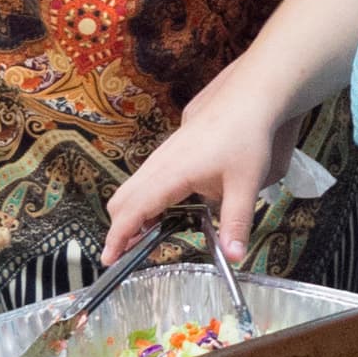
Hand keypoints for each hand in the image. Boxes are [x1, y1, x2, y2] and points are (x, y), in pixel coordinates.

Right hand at [103, 73, 292, 264]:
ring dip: (130, 215)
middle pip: (122, 200)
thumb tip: (234, 256)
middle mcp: (159, 164)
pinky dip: (141, 201)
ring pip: (131, 188)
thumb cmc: (245, 136)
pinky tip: (163, 211)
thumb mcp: (245, 184)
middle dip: (119, 229)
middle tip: (127, 256)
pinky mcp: (170, 151)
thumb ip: (236, 222)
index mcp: (171, 174)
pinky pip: (144, 179)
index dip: (118, 237)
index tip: (109, 258)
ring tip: (144, 239)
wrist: (248, 97)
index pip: (133, 210)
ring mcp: (162, 155)